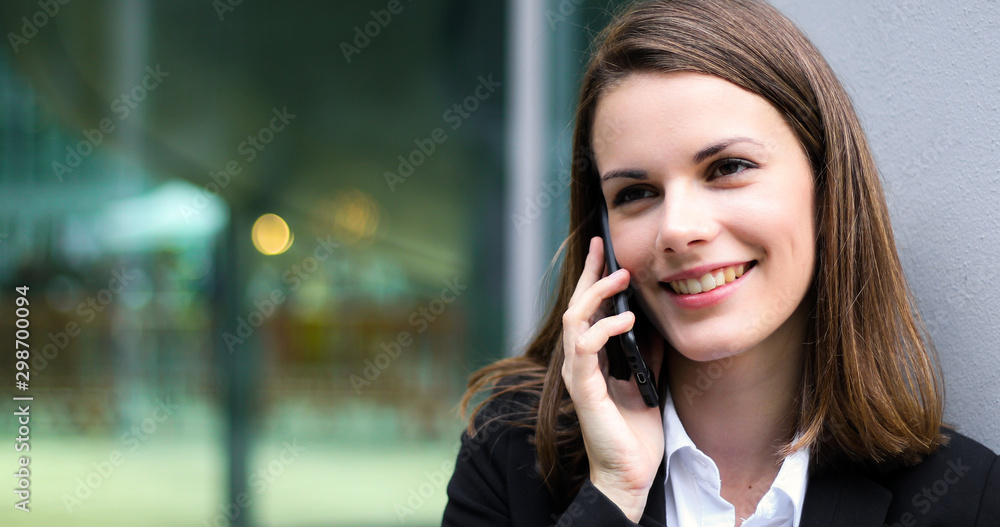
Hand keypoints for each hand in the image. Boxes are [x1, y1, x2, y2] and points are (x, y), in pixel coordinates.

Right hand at [561, 236, 664, 520]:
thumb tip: (653, 324)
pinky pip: (585, 349)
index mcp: (590, 359)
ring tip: (621, 278)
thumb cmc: (635, 433)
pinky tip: (625, 320)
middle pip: (576, 306)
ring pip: (575, 320)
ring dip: (597, 294)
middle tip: (603, 247)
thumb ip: (645, 353)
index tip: (604, 251)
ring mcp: (577, 374)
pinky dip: (604, 329)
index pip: (588, 309)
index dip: (594, 278)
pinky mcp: (583, 389)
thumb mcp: (646, 380)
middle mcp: (577, 362)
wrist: (630, 473)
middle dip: (590, 273)